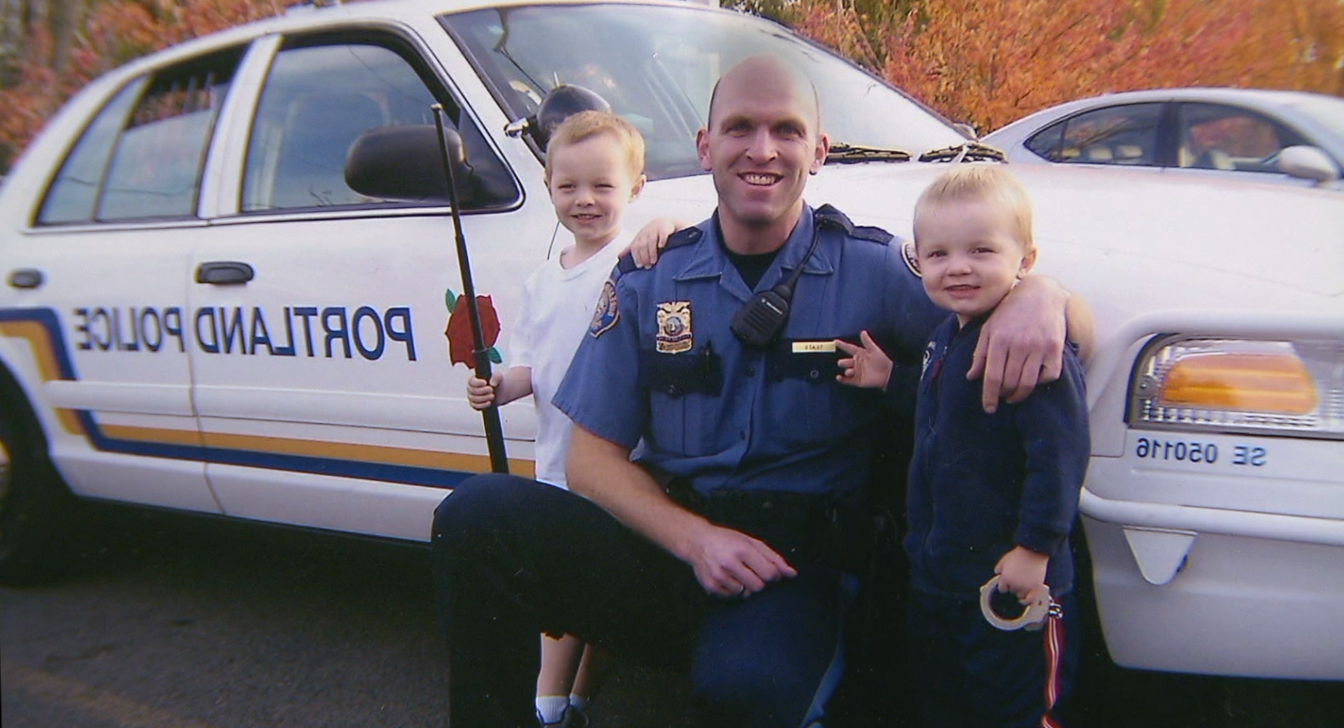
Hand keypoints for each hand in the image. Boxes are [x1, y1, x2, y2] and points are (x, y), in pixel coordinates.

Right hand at [465, 371, 501, 409]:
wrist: (500, 392)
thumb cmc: (496, 381)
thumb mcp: (498, 376)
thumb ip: (496, 377)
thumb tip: (492, 384)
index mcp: (474, 380)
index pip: (471, 381)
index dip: (477, 383)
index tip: (485, 383)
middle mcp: (470, 389)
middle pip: (472, 391)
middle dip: (482, 391)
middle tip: (491, 389)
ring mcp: (472, 397)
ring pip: (474, 399)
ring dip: (484, 398)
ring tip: (492, 396)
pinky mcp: (475, 405)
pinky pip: (476, 406)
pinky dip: (483, 405)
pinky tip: (489, 402)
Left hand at [625, 217, 683, 267]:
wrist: (663, 222)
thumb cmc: (649, 234)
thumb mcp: (638, 240)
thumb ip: (629, 248)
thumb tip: (618, 256)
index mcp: (639, 237)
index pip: (635, 247)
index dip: (636, 257)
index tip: (640, 266)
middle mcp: (646, 233)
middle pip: (643, 245)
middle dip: (644, 256)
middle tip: (648, 266)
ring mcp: (655, 230)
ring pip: (652, 241)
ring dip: (652, 252)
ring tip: (654, 261)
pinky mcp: (664, 228)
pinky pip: (663, 234)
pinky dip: (662, 240)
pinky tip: (661, 246)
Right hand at [684, 524, 796, 598]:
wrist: (697, 541)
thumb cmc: (728, 540)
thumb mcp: (751, 542)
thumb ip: (773, 558)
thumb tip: (792, 574)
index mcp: (742, 549)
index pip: (769, 573)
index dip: (773, 575)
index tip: (769, 571)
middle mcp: (729, 563)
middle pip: (759, 586)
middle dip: (760, 581)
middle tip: (752, 572)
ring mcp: (719, 576)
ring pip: (745, 593)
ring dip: (746, 586)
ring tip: (738, 573)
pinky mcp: (711, 586)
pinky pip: (732, 597)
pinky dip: (734, 590)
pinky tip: (728, 578)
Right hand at [835, 330, 892, 389]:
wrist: (888, 374)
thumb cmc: (882, 361)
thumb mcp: (874, 350)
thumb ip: (867, 342)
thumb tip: (863, 332)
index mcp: (860, 354)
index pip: (849, 348)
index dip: (842, 345)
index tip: (835, 341)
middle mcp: (856, 362)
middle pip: (845, 361)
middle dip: (843, 362)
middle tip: (842, 362)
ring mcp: (856, 372)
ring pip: (846, 370)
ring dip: (846, 371)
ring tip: (849, 371)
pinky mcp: (857, 380)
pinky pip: (846, 380)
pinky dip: (842, 379)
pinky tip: (839, 377)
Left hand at [967, 277, 1067, 411]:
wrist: (1040, 293)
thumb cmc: (1010, 311)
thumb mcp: (989, 328)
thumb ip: (980, 353)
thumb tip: (971, 377)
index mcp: (1000, 339)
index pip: (993, 377)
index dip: (989, 396)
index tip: (988, 408)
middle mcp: (1020, 344)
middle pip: (1010, 383)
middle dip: (1004, 395)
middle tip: (1001, 396)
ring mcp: (1040, 346)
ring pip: (1029, 383)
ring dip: (1020, 395)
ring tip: (1013, 395)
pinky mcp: (1056, 348)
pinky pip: (1049, 375)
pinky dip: (1040, 383)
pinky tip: (1032, 380)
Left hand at [995, 546, 1048, 604]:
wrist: (1033, 552)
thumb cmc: (1018, 555)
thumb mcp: (1004, 559)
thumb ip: (999, 567)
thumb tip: (997, 573)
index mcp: (1006, 578)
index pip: (1002, 589)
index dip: (1005, 586)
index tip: (1007, 583)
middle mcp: (1014, 584)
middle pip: (1011, 592)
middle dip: (1013, 586)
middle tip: (1018, 579)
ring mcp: (1025, 587)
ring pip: (1020, 596)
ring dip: (1021, 591)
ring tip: (1024, 584)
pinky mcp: (1035, 588)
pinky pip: (1030, 600)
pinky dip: (1027, 601)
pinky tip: (1024, 601)